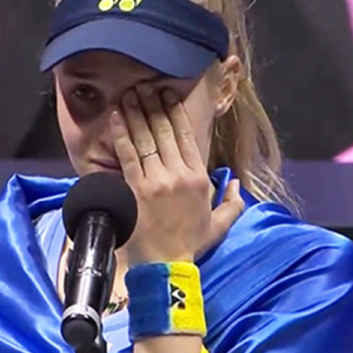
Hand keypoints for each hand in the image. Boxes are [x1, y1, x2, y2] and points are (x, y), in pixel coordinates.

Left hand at [110, 85, 243, 264]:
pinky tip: (115, 118)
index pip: (187, 137)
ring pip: (145, 139)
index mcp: (199, 178)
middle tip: (143, 87)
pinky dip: (121, 135)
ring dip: (135, 114)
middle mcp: (179, 174)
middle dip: (153, 106)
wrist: (166, 266)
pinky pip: (127, 155)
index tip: (167, 95)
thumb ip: (232, 202)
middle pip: (164, 132)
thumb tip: (237, 183)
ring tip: (128, 95)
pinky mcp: (136, 189)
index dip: (176, 113)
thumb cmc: (190, 246)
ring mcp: (157, 180)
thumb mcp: (219, 224)